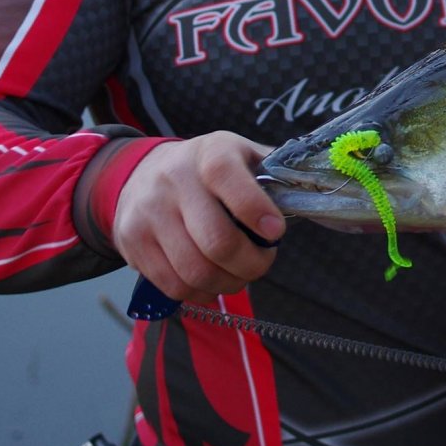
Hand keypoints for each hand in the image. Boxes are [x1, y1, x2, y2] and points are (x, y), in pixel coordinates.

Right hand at [112, 131, 284, 303]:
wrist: (141, 171)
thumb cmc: (208, 168)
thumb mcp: (242, 156)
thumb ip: (274, 175)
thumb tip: (313, 197)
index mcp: (210, 153)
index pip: (227, 177)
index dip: (256, 210)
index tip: (276, 233)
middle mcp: (173, 180)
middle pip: (216, 241)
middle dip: (251, 264)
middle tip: (262, 263)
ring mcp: (148, 213)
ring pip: (195, 271)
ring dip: (228, 283)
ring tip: (239, 274)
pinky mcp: (132, 243)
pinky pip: (173, 285)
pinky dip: (201, 292)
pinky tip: (213, 280)